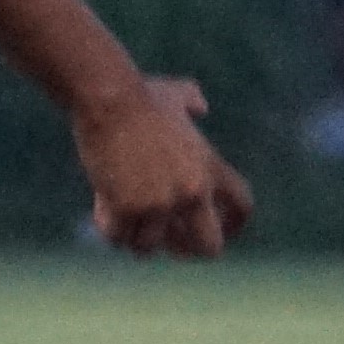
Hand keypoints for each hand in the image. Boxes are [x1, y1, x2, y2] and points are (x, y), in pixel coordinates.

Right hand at [76, 73, 253, 258]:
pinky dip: (109, 228)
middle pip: (208, 247)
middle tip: (170, 243)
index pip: (241, 207)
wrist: (110, 98)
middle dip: (188, 250)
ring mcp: (159, 204)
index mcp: (211, 168)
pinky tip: (102, 209)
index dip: (233, 225)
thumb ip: (193, 100)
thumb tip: (200, 105)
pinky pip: (118, 237)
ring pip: (150, 247)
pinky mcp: (126, 209)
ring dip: (136, 235)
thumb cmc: (139, 93)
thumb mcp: (176, 94)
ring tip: (125, 220)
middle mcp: (192, 193)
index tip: (221, 231)